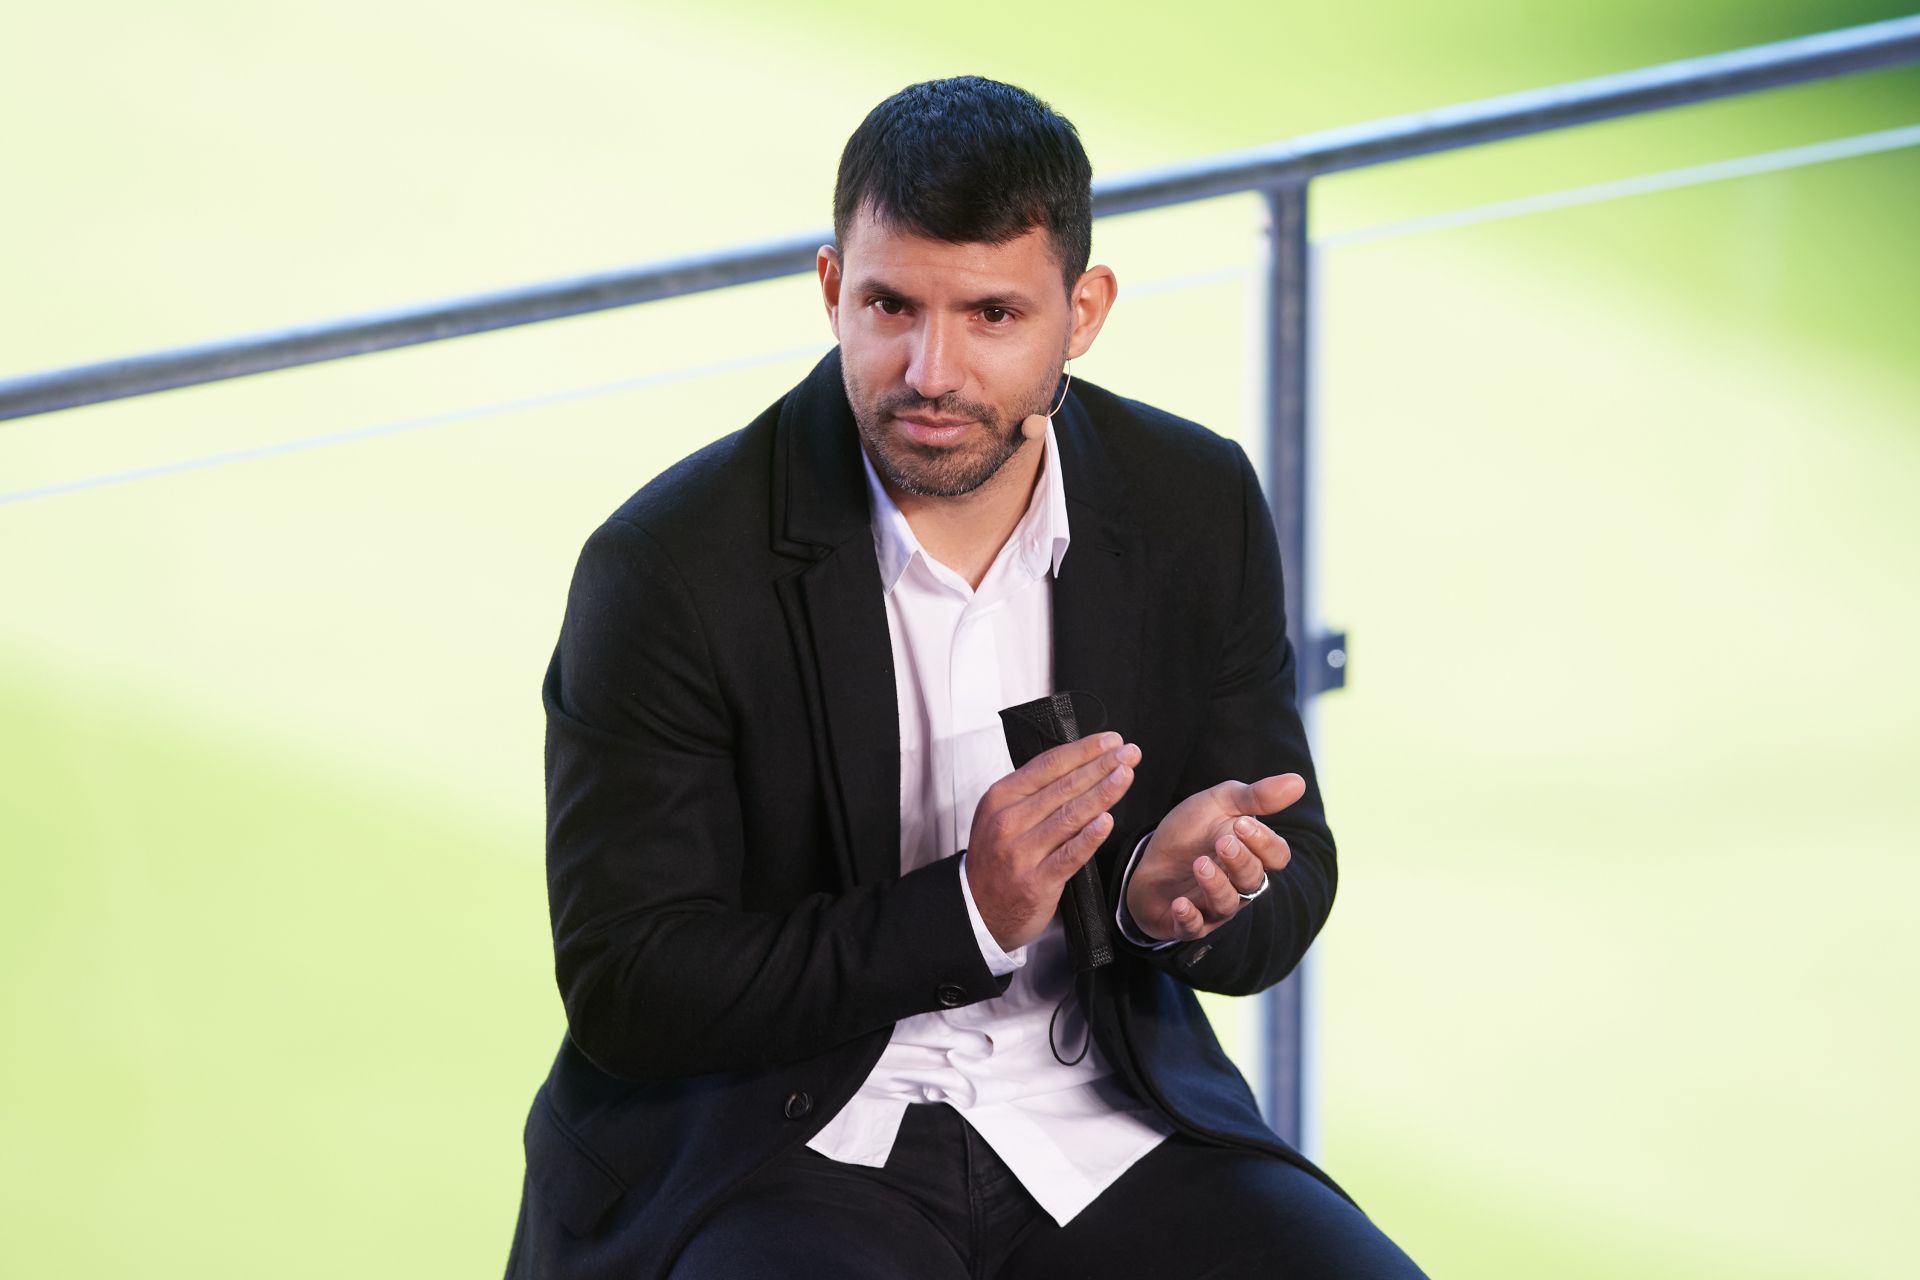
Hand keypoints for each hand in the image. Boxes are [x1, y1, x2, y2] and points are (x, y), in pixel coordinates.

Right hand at [966, 732, 1139, 951]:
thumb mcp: (1001, 815)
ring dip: (1102, 792)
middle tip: (1130, 752)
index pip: (1048, 765)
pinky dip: (1089, 837)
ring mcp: (1021, 852)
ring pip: (1070, 816)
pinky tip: (1107, 820)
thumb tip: (1079, 765)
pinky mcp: (1036, 882)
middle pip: (1063, 786)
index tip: (1111, 741)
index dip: (1083, 750)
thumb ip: (1033, 793)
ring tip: (1125, 776)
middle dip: (1101, 766)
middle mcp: (1009, 821)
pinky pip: (1069, 855)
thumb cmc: (996, 859)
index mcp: (1001, 798)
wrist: (976, 909)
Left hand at [1124, 774, 1305, 942]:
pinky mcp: (1185, 922)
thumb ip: (1256, 796)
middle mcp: (1238, 885)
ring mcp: (1212, 906)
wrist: (1150, 856)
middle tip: (1223, 841)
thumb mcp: (1220, 803)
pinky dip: (1188, 917)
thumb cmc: (1192, 830)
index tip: (1242, 824)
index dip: (1264, 843)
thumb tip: (1299, 781)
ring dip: (1216, 886)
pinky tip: (1179, 903)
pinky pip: (1192, 928)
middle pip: (1254, 880)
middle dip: (1241, 862)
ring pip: (1227, 905)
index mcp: (1252, 855)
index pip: (1276, 856)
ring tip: (1201, 864)